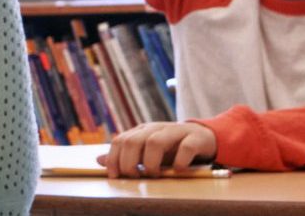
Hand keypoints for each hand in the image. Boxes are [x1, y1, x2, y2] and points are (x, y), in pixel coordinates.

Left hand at [101, 120, 217, 177]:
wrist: (204, 137)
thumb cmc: (172, 147)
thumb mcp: (147, 150)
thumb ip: (124, 155)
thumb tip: (99, 161)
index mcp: (142, 130)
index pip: (120, 140)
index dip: (113, 158)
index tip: (114, 176)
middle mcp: (156, 128)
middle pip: (134, 141)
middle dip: (129, 161)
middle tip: (135, 176)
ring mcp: (176, 131)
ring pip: (156, 142)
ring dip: (151, 162)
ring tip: (153, 174)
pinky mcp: (196, 138)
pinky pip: (186, 147)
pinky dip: (180, 160)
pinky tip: (178, 170)